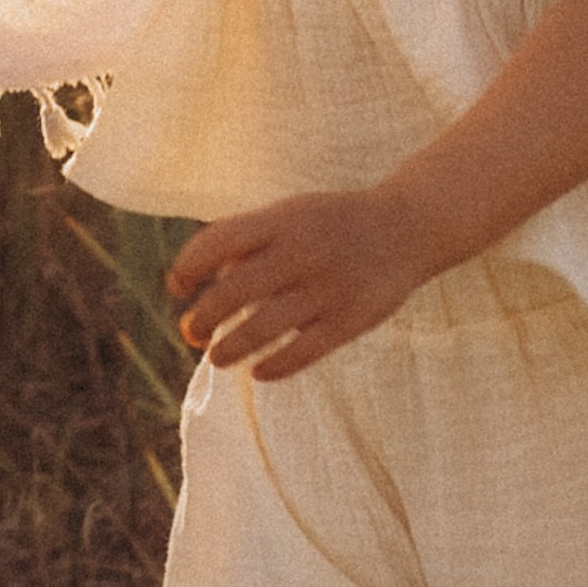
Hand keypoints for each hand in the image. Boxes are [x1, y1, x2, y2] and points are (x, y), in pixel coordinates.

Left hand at [166, 187, 430, 378]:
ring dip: (229, 348)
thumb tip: (204, 279)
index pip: (217, 242)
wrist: (410, 226)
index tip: (178, 286)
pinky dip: (274, 367)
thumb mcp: (291, 214)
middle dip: (202, 317)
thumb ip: (249, 240)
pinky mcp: (351, 320)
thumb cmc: (333, 223)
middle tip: (191, 332)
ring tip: (217, 357)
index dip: (187, 266)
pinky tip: (259, 371)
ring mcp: (327, 288)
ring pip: (262, 328)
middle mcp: (302, 252)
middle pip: (233, 291)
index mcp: (281, 221)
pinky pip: (302, 353)